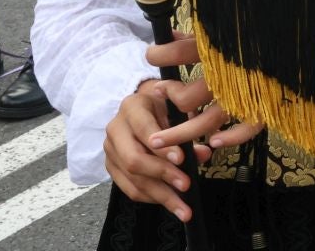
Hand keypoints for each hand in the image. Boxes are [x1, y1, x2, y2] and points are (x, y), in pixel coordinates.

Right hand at [103, 36, 264, 222]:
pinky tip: (170, 204)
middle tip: (186, 185)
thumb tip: (203, 154)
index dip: (162, 147)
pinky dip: (152, 198)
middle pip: (134, 159)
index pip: (144, 129)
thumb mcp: (177, 108)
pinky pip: (130, 189)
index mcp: (132, 107)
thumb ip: (189, 129)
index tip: (181, 160)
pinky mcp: (111, 168)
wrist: (143, 107)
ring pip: (133, 179)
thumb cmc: (164, 106)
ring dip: (161, 196)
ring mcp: (110, 150)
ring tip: (183, 209)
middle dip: (162, 175)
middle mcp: (115, 128)